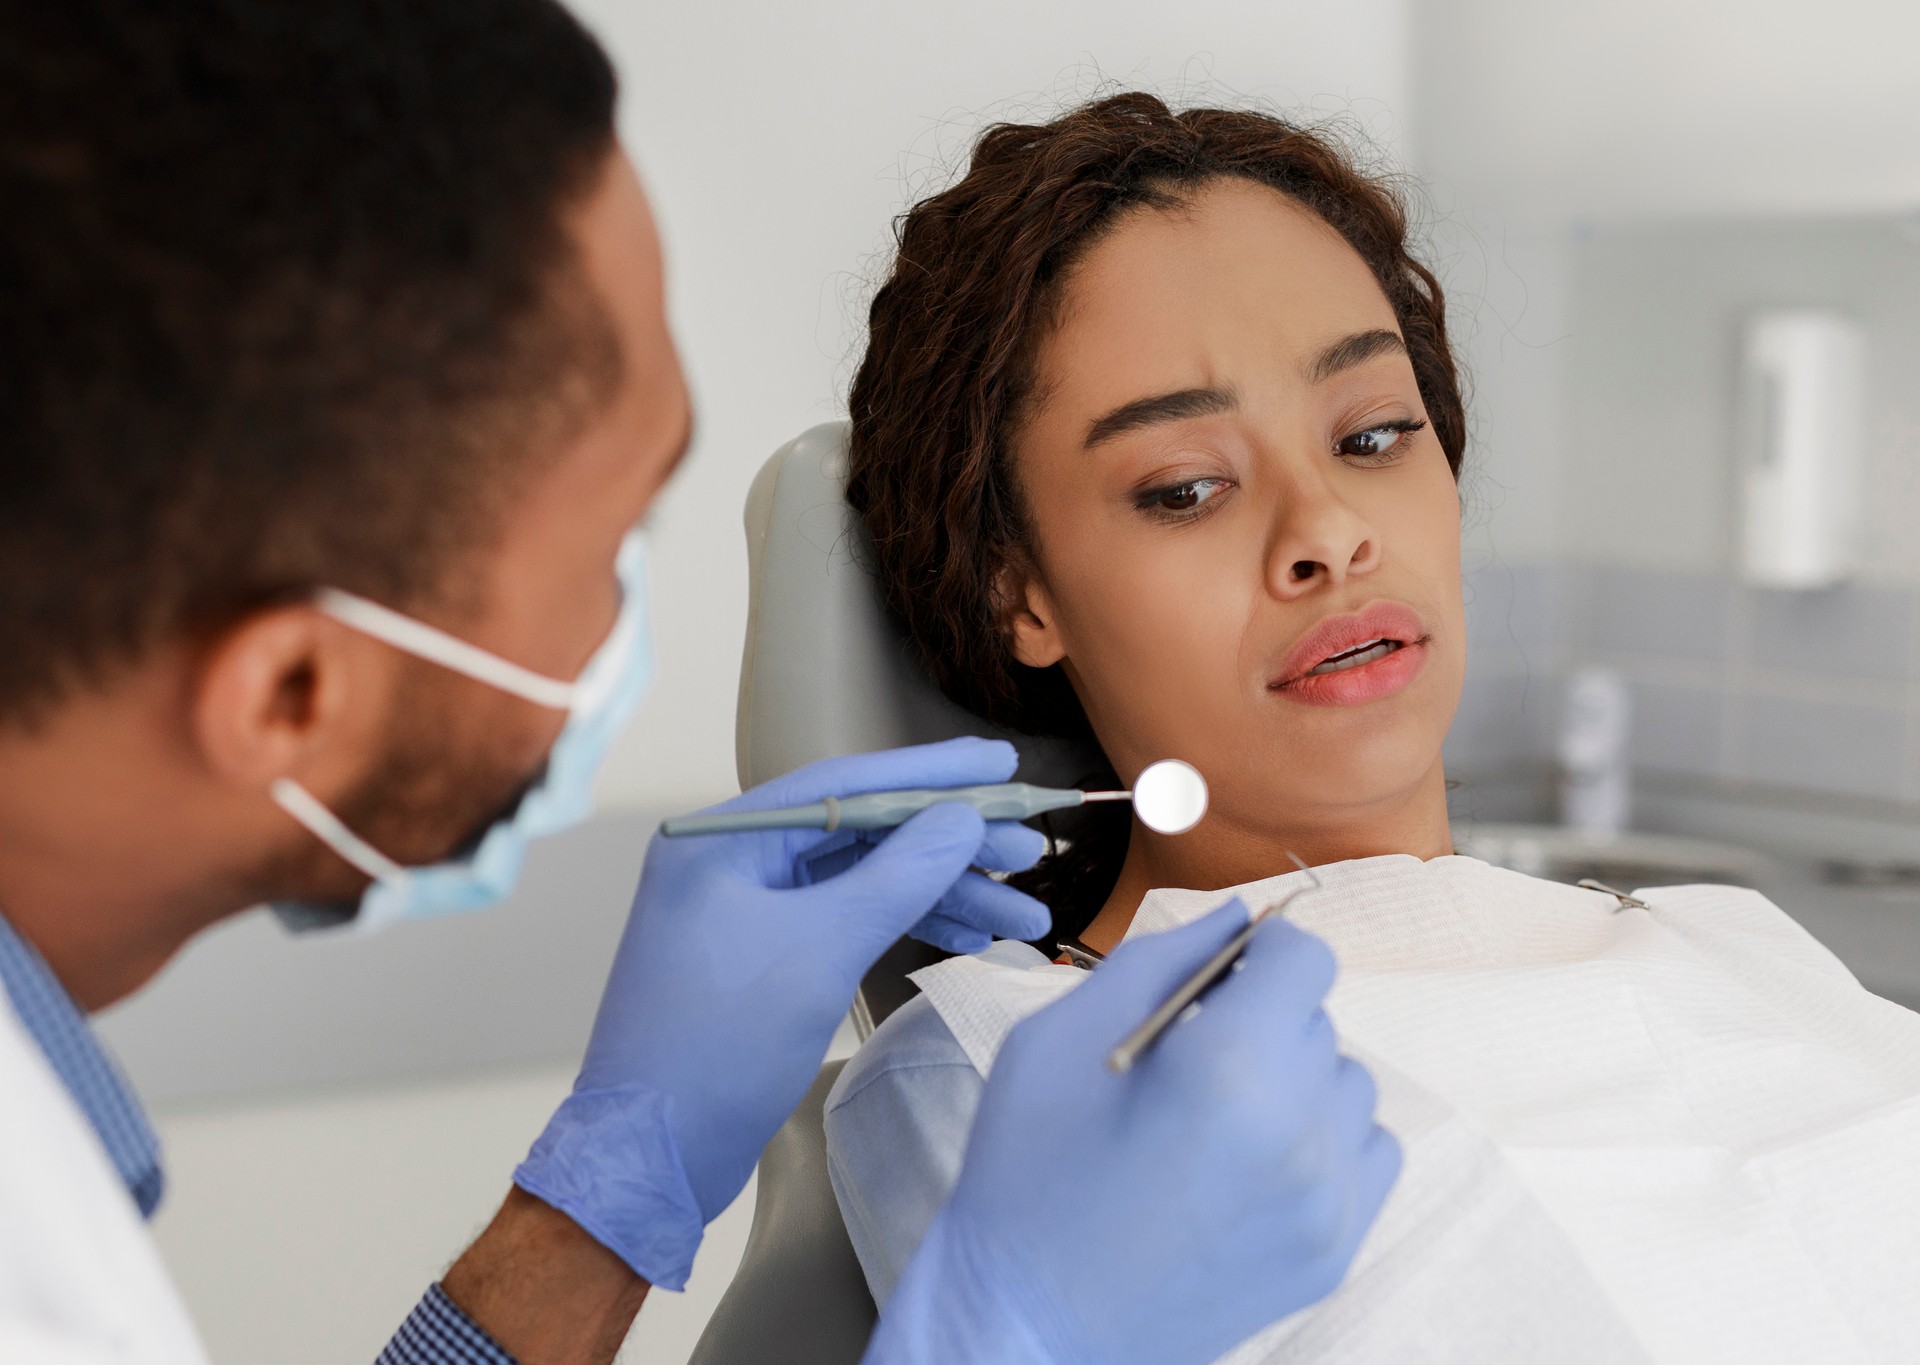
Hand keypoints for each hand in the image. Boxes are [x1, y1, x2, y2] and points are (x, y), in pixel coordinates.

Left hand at [513, 738, 1047, 1289]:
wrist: (649, 1154)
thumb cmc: (715, 1045)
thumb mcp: (818, 950)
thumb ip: (896, 877)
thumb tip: (959, 819)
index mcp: (725, 839)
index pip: (846, 784)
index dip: (932, 774)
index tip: (1002, 761)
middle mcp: (733, 862)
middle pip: (862, 833)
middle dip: (949, 845)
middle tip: (1029, 849)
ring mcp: (746, 911)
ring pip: (863, 881)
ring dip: (942, 893)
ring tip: (1022, 912)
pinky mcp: (763, 958)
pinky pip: (847, 920)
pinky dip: (905, 926)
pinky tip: (967, 937)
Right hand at [866, 901, 1400, 1364]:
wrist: (1027, 1321)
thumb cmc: (1028, 1171)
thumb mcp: (1059, 1037)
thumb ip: (1160, 960)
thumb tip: (1238, 916)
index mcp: (1229, 1066)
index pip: (1305, 958)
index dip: (1260, 953)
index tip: (1218, 977)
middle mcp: (1299, 1132)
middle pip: (1318, 1020)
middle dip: (1261, 1020)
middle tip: (1187, 1063)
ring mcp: (1325, 1201)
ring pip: (1347, 1085)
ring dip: (1295, 1080)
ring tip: (1216, 1118)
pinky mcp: (1333, 1251)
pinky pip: (1367, 1152)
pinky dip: (1323, 1140)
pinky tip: (1253, 1158)